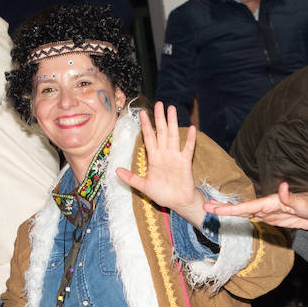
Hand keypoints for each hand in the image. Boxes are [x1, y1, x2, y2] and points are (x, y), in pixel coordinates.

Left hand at [116, 102, 199, 224]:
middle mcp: (165, 154)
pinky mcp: (185, 162)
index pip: (149, 138)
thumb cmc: (162, 193)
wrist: (177, 202)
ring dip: (173, 122)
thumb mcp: (143, 186)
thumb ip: (131, 178)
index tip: (142, 113)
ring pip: (173, 136)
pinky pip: (187, 149)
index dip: (145, 126)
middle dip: (159, 118)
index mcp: (154, 158)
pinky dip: (190, 139)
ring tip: (172, 109)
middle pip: (161, 132)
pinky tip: (191, 128)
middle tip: (159, 103)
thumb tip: (116, 171)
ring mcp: (175, 157)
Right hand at [206, 181, 307, 230]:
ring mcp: (267, 212)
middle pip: (241, 208)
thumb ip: (290, 196)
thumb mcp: (303, 203)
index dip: (231, 208)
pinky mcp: (270, 218)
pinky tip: (229, 215)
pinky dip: (239, 215)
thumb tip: (281, 186)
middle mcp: (266, 206)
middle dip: (223, 207)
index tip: (216, 208)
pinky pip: (251, 217)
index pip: (247, 207)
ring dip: (227, 210)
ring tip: (211, 209)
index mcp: (271, 202)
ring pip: (243, 212)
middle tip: (205, 206)